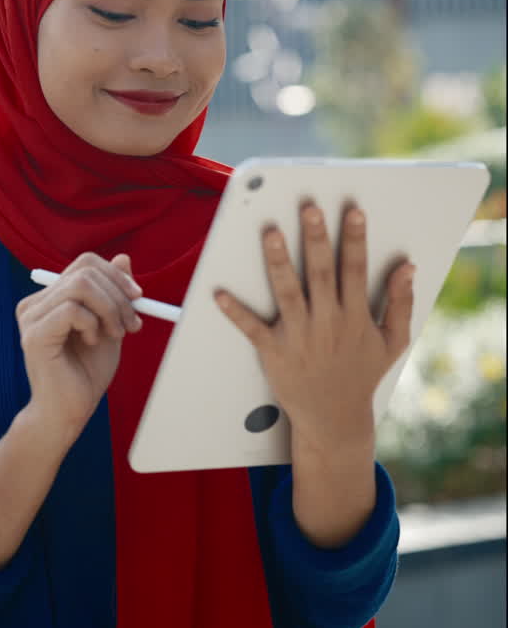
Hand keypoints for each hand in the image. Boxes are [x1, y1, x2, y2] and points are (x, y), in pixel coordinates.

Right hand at [15, 252, 142, 445]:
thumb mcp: (109, 326)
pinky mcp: (34, 335)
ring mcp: (31, 317)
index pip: (85, 264)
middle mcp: (35, 303)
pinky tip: (92, 343)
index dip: (116, 275)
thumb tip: (124, 258)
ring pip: (81, 286)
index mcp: (51, 298)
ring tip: (115, 335)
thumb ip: (113, 295)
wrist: (68, 412)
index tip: (137, 297)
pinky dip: (93, 324)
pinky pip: (73, 310)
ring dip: (109, 309)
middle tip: (132, 323)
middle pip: (85, 270)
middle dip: (118, 294)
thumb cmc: (86, 373)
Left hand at [214, 202, 414, 456]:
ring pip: (287, 293)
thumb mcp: (392, 342)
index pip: (356, 271)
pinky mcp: (274, 352)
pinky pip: (252, 329)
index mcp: (356, 317)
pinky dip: (235, 312)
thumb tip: (408, 267)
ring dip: (279, 263)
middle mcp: (328, 323)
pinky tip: (219, 294)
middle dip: (316, 240)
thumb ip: (401, 303)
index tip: (353, 211)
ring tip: (271, 233)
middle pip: (321, 274)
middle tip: (309, 208)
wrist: (333, 418)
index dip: (355, 240)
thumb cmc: (361, 375)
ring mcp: (300, 337)